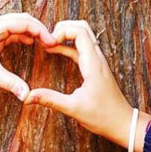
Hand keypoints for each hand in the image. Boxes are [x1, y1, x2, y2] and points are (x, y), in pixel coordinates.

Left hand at [0, 13, 56, 101]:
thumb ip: (11, 83)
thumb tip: (27, 96)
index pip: (25, 23)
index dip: (41, 31)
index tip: (52, 42)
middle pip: (23, 19)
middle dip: (39, 28)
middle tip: (51, 41)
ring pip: (18, 23)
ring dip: (31, 30)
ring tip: (44, 42)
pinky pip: (11, 30)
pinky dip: (22, 34)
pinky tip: (30, 42)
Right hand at [25, 20, 150, 151]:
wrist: (123, 124)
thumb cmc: (103, 117)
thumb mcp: (74, 109)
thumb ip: (51, 100)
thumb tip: (28, 97)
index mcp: (93, 63)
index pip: (80, 31)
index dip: (62, 31)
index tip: (48, 43)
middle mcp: (97, 58)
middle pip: (82, 27)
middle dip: (62, 28)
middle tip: (47, 39)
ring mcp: (97, 61)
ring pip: (82, 35)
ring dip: (65, 34)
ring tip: (47, 43)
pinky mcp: (95, 67)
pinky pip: (81, 48)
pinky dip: (67, 45)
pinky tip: (54, 51)